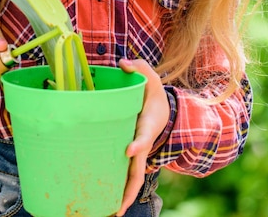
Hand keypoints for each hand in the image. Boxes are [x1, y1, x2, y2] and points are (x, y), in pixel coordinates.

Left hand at [116, 58, 169, 215]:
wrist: (162, 108)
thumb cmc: (152, 92)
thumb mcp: (149, 76)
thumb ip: (138, 67)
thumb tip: (123, 64)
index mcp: (147, 125)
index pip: (143, 136)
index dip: (137, 144)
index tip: (128, 150)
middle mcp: (143, 143)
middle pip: (138, 170)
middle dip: (129, 189)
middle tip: (118, 208)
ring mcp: (138, 151)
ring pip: (132, 178)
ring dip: (123, 196)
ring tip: (110, 213)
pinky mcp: (131, 154)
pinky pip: (125, 174)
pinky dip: (118, 189)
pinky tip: (105, 201)